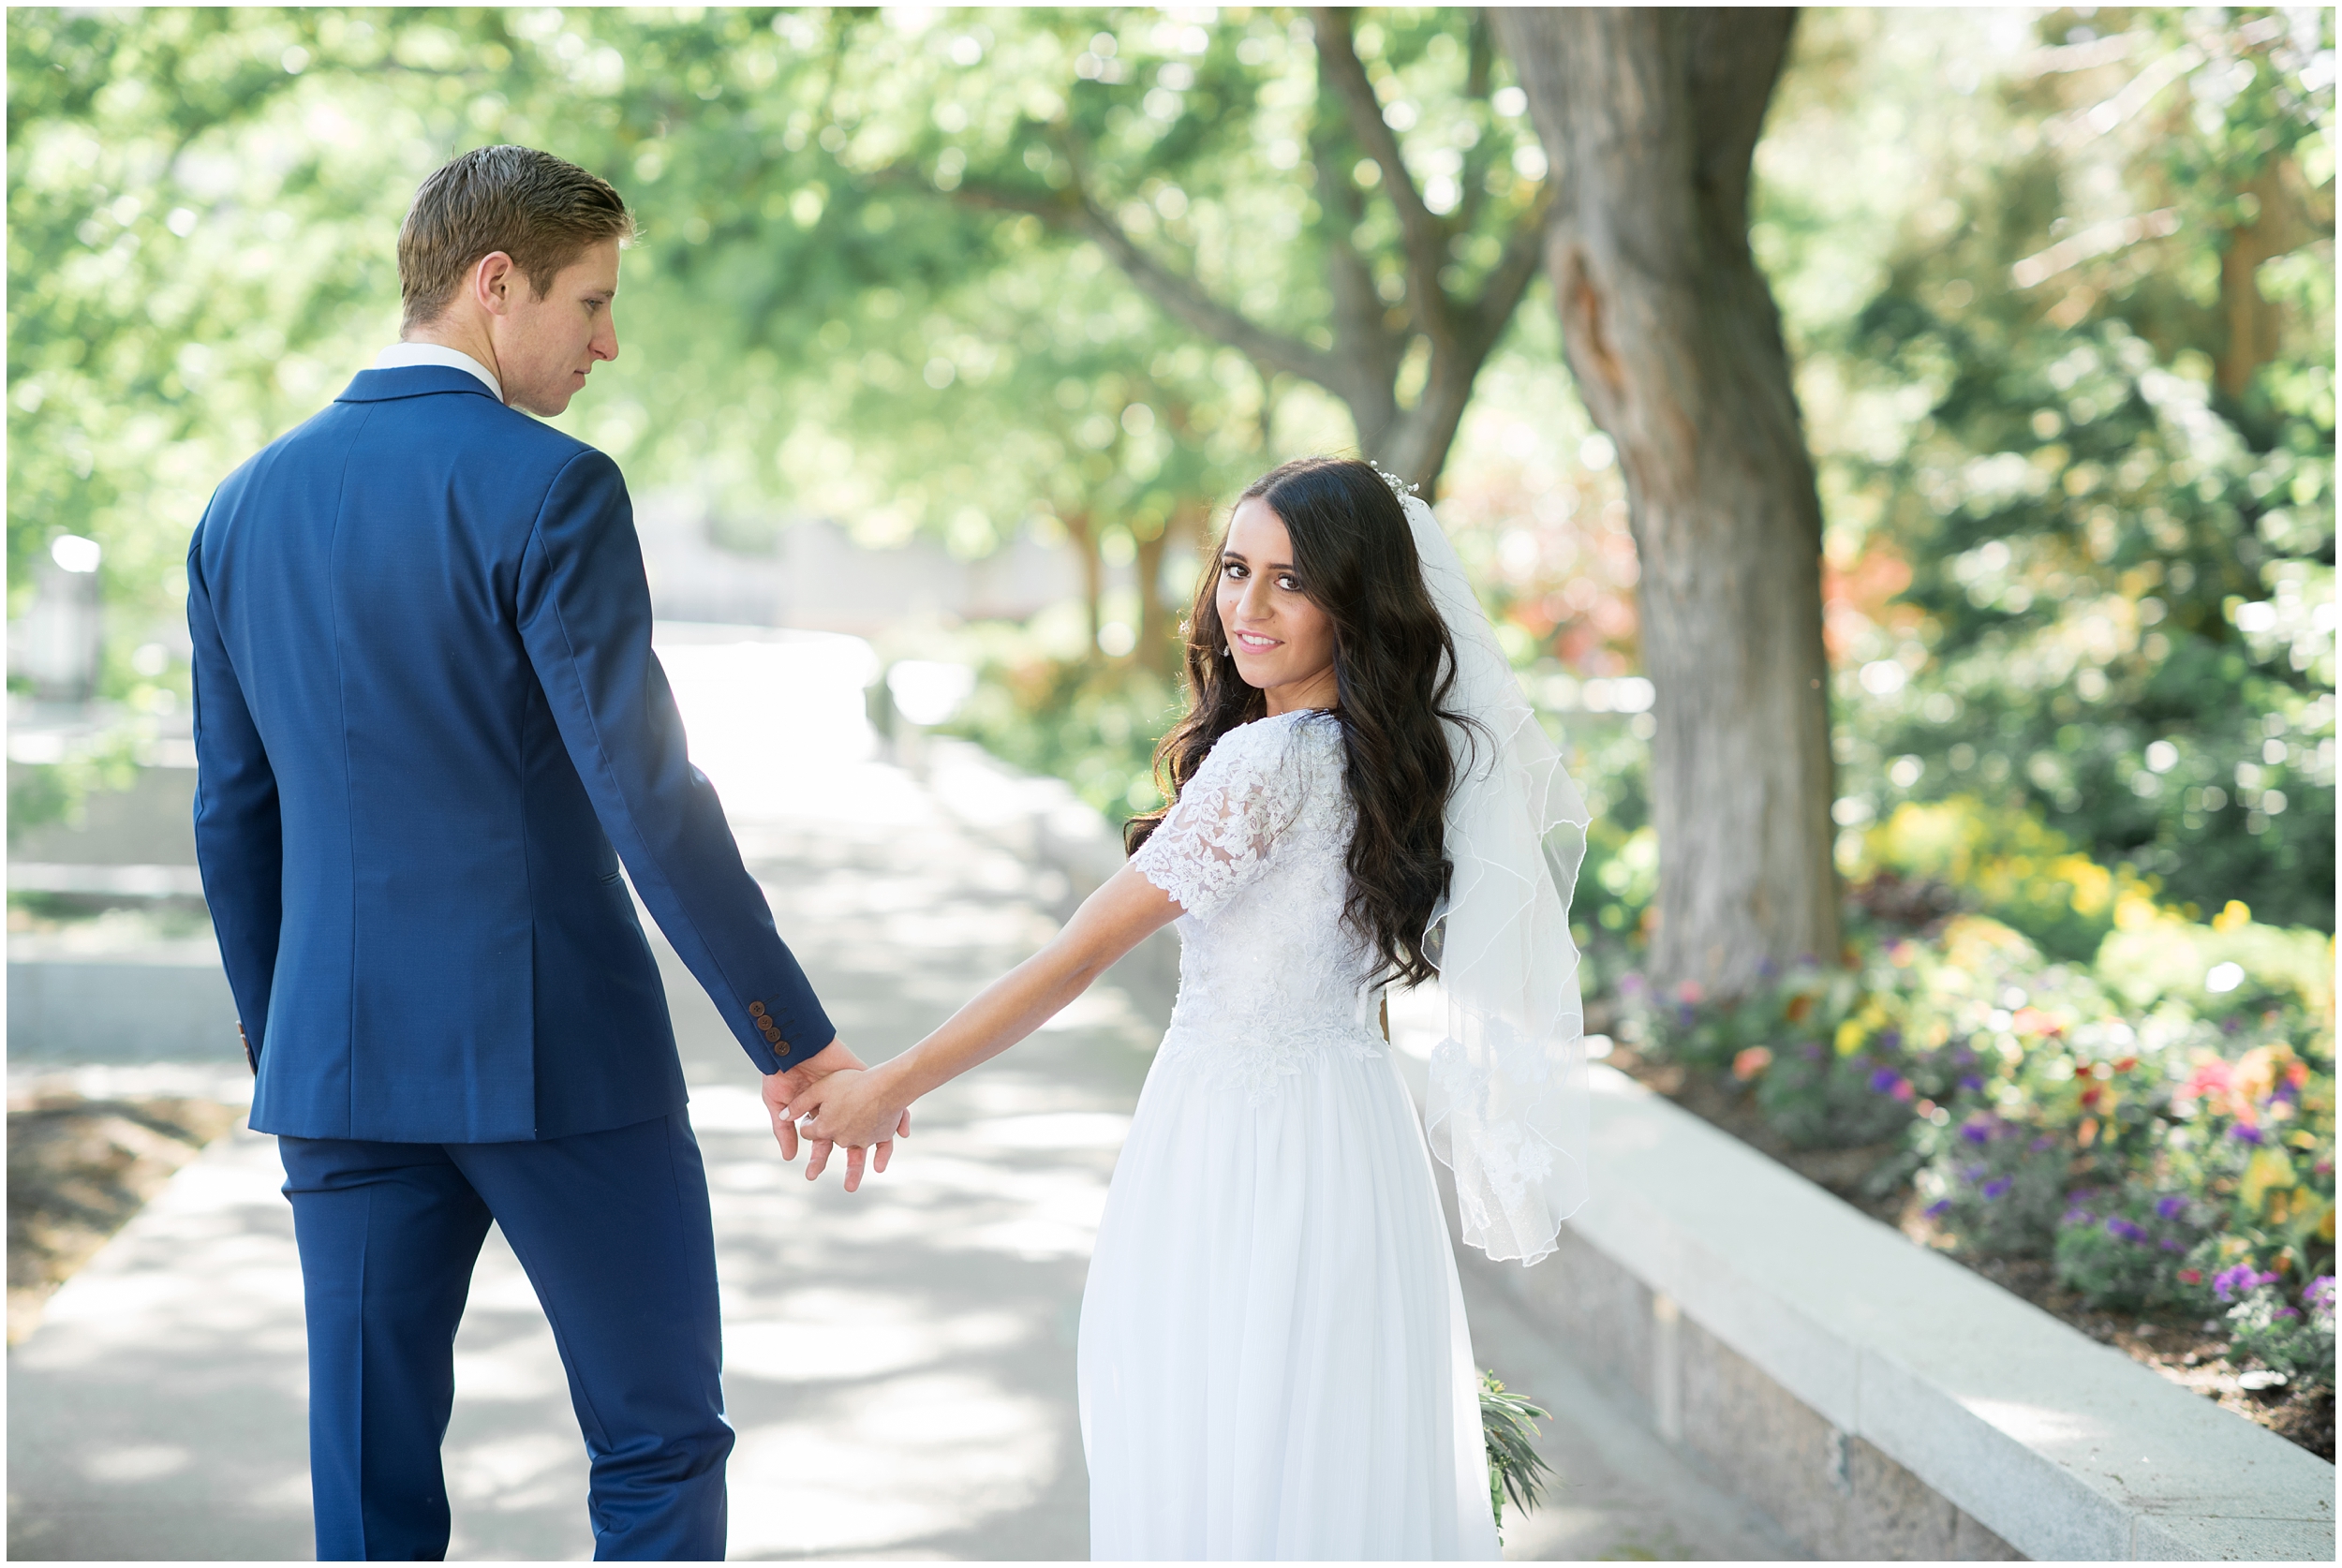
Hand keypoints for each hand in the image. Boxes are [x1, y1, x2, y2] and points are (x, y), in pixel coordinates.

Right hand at [761, 1040, 909, 1192]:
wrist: (796, 1045)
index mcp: (819, 1114)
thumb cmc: (782, 1074)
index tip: (813, 1174)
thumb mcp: (778, 1104)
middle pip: (848, 1140)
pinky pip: (887, 1102)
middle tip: (849, 1186)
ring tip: (877, 1169)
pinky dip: (898, 1116)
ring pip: (870, 1125)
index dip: (819, 1158)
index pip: (823, 1142)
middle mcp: (838, 1108)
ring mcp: (854, 1096)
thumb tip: (790, 1158)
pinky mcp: (866, 1081)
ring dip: (877, 1147)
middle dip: (850, 1163)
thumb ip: (785, 1130)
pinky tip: (902, 1132)